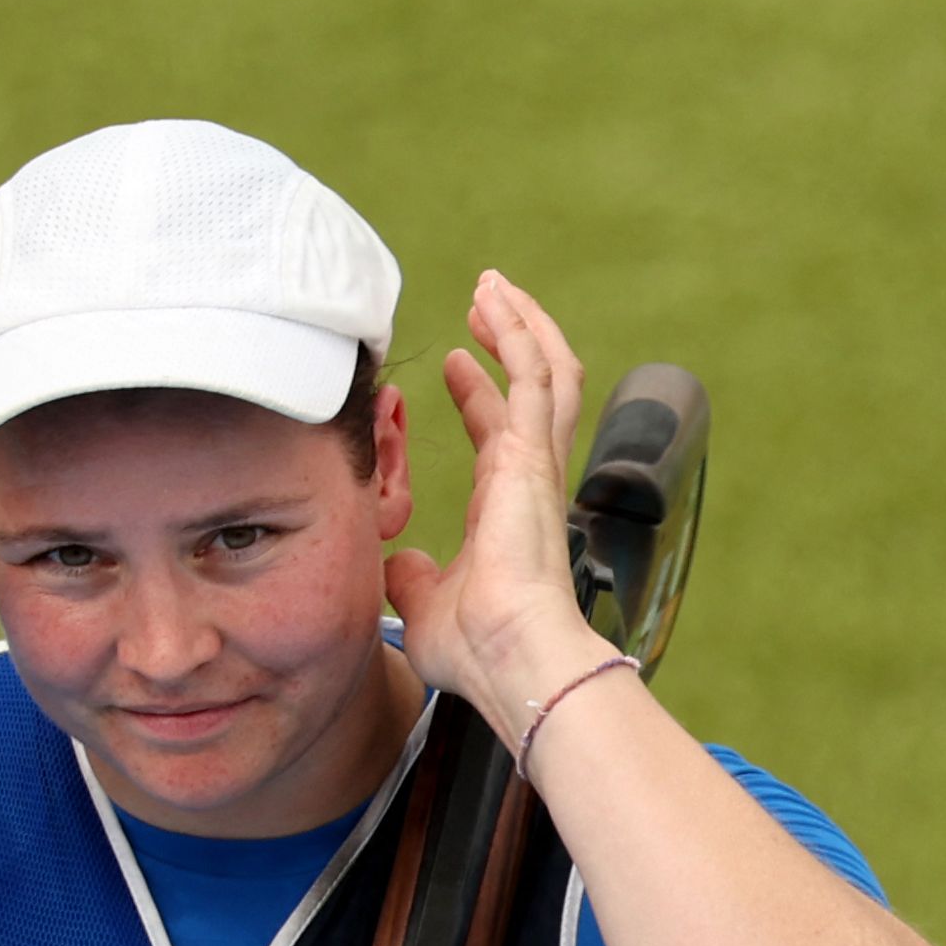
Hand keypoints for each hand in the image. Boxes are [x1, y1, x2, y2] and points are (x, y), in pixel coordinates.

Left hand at [384, 269, 616, 747]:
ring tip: (492, 287)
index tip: (455, 364)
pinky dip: (517, 331)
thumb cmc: (478, 648)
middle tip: (485, 303)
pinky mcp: (533, 453)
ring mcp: (536, 463)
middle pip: (536, 390)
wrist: (512, 658)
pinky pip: (534, 373)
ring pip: (545, 371)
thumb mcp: (424, 602)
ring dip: (520, 323)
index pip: (499, 434)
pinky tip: (494, 299)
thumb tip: (399, 564)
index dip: (479, 395)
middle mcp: (528, 479)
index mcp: (505, 509)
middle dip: (512, 340)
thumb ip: (414, 576)